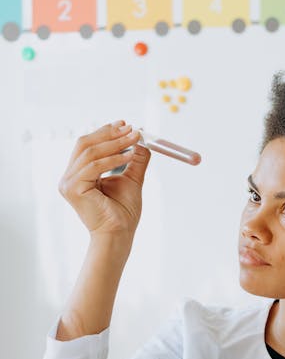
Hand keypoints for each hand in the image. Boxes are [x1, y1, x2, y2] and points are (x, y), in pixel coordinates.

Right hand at [58, 121, 150, 240]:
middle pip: (85, 144)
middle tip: (130, 128)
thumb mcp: (131, 180)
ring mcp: (68, 182)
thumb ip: (135, 160)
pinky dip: (113, 158)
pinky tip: (129, 155)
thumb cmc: (123, 213)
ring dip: (115, 143)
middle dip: (110, 134)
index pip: (88, 145)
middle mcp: (69, 177)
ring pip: (90, 153)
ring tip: (134, 139)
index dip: (105, 132)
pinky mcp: (72, 188)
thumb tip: (142, 140)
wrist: (119, 234)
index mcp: (78, 174)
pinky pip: (94, 166)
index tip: (125, 124)